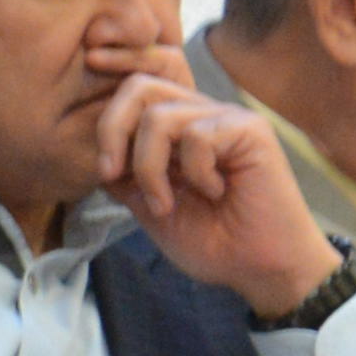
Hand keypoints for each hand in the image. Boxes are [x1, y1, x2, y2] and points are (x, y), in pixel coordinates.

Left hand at [82, 66, 345, 317]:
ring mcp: (225, 118)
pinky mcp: (250, 129)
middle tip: (113, 176)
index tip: (99, 168)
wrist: (260, 269)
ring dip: (149, 168)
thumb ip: (124, 177)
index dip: (105, 112)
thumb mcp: (150, 208)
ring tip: (166, 203)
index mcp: (176, 127)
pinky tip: (216, 192)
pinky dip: (195, 173)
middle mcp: (200, 113)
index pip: (132, 91)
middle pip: (140, 86)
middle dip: (112, 130)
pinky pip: (197, 137)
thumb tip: (95, 155)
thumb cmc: (214, 241)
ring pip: (159, 116)